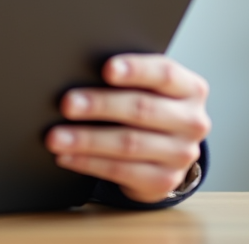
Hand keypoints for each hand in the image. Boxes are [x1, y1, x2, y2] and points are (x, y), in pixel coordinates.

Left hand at [44, 54, 209, 203]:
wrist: (166, 149)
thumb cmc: (147, 104)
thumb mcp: (148, 87)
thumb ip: (127, 77)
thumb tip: (77, 71)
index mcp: (190, 89)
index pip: (165, 74)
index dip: (136, 70)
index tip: (106, 69)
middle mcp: (192, 121)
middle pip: (142, 109)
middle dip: (100, 106)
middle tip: (67, 104)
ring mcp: (182, 154)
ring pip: (128, 144)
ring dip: (87, 140)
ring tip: (56, 136)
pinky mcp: (164, 181)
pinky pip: (121, 171)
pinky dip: (89, 163)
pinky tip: (67, 156)